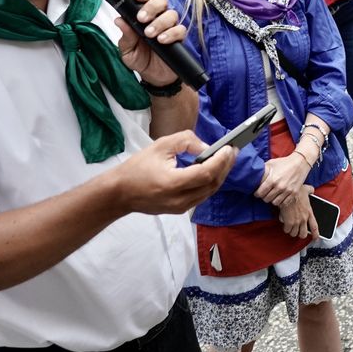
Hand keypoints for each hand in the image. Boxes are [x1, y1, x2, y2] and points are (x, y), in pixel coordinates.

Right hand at [113, 130, 234, 215]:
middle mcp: (179, 199)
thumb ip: (186, 142)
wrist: (119, 193)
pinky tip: (214, 169)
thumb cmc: (137, 167)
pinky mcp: (180, 209)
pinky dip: (211, 182)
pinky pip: (202, 195)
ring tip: (227, 158)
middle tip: (232, 151)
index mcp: (172, 183)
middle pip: (212, 184)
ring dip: (220, 174)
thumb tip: (207, 148)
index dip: (220, 161)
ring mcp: (180, 207)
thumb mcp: (161, 146)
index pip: (206, 174)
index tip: (229, 148)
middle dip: (225, 166)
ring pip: (209, 191)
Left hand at [115, 0, 186, 85]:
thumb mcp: (127, 50)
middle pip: (162, 1)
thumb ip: (126, 36)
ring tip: (150, 34)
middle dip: (152, 7)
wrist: (154, 77)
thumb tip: (119, 20)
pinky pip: (180, 30)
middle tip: (142, 19)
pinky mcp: (179, 38)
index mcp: (145, 16)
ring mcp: (170, 27)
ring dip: (160, 22)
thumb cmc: (140, 59)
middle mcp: (159, 18)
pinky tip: (162, 40)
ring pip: (171, 14)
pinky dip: (171, 33)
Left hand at [255, 149, 312, 206]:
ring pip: (275, 203)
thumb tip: (254, 177)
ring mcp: (287, 191)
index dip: (257, 193)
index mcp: (272, 179)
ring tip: (273, 195)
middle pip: (266, 199)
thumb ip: (262, 171)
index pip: (260, 193)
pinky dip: (281, 202)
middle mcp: (280, 187)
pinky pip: (284, 203)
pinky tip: (280, 197)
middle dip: (264, 197)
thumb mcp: (271, 164)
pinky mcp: (294, 193)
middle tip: (265, 193)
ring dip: (272, 200)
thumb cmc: (284, 162)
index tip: (257, 192)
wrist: (300, 162)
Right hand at [278, 186, 318, 239]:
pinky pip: (287, 230)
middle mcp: (304, 219)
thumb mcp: (307, 190)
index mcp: (309, 212)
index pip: (314, 227)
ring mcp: (297, 222)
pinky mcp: (289, 222)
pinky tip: (284, 224)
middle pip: (303, 234)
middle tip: (297, 231)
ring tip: (290, 227)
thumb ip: (310, 191)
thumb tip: (312, 190)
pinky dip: (285, 228)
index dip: (315, 234)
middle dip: (300, 234)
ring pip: (294, 233)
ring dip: (291, 231)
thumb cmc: (296, 191)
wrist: (288, 193)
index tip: (315, 238)